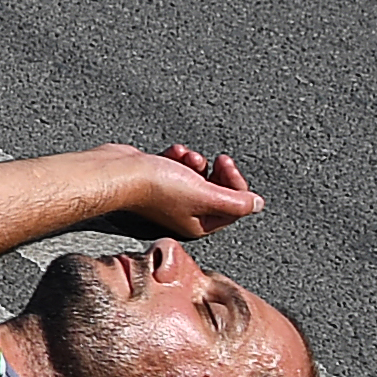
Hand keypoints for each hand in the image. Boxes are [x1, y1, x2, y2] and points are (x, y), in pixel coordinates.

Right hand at [109, 142, 263, 238]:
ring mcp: (172, 197)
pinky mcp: (159, 180)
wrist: (119, 172)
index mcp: (199, 224)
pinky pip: (180, 167)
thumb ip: (237, 202)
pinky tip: (173, 153)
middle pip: (217, 191)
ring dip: (197, 162)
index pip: (233, 206)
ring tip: (186, 157)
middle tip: (216, 159)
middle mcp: (186, 214)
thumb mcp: (206, 195)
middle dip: (216, 172)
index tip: (227, 165)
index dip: (236, 184)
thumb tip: (258, 204)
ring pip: (199, 176)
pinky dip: (180, 157)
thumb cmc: (156, 187)